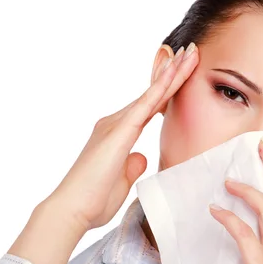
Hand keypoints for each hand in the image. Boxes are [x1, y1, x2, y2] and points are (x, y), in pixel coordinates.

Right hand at [46, 42, 198, 230]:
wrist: (72, 210)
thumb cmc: (93, 201)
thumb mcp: (121, 181)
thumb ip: (131, 166)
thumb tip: (141, 156)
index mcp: (117, 135)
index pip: (148, 108)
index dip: (166, 90)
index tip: (181, 74)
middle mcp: (114, 124)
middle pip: (151, 95)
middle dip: (171, 73)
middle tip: (190, 53)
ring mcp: (115, 125)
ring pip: (151, 94)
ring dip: (171, 73)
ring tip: (190, 54)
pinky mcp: (120, 131)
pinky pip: (146, 104)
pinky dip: (161, 86)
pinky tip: (174, 70)